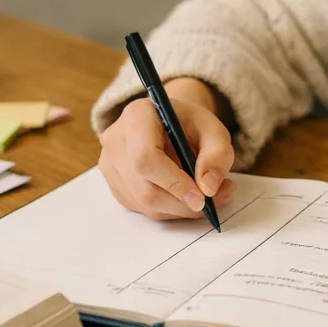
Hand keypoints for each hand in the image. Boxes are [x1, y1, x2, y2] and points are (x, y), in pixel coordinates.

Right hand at [98, 77, 235, 219]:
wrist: (171, 124)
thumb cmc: (191, 125)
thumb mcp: (214, 131)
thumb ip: (217, 155)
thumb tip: (209, 188)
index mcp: (137, 116)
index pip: (146, 157)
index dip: (174, 183)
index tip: (202, 197)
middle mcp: (115, 140)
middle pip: (144, 188)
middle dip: (181, 203)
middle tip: (213, 203)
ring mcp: (110, 165)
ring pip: (144, 203)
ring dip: (179, 209)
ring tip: (206, 196)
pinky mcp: (115, 185)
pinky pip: (142, 209)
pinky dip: (169, 210)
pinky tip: (185, 196)